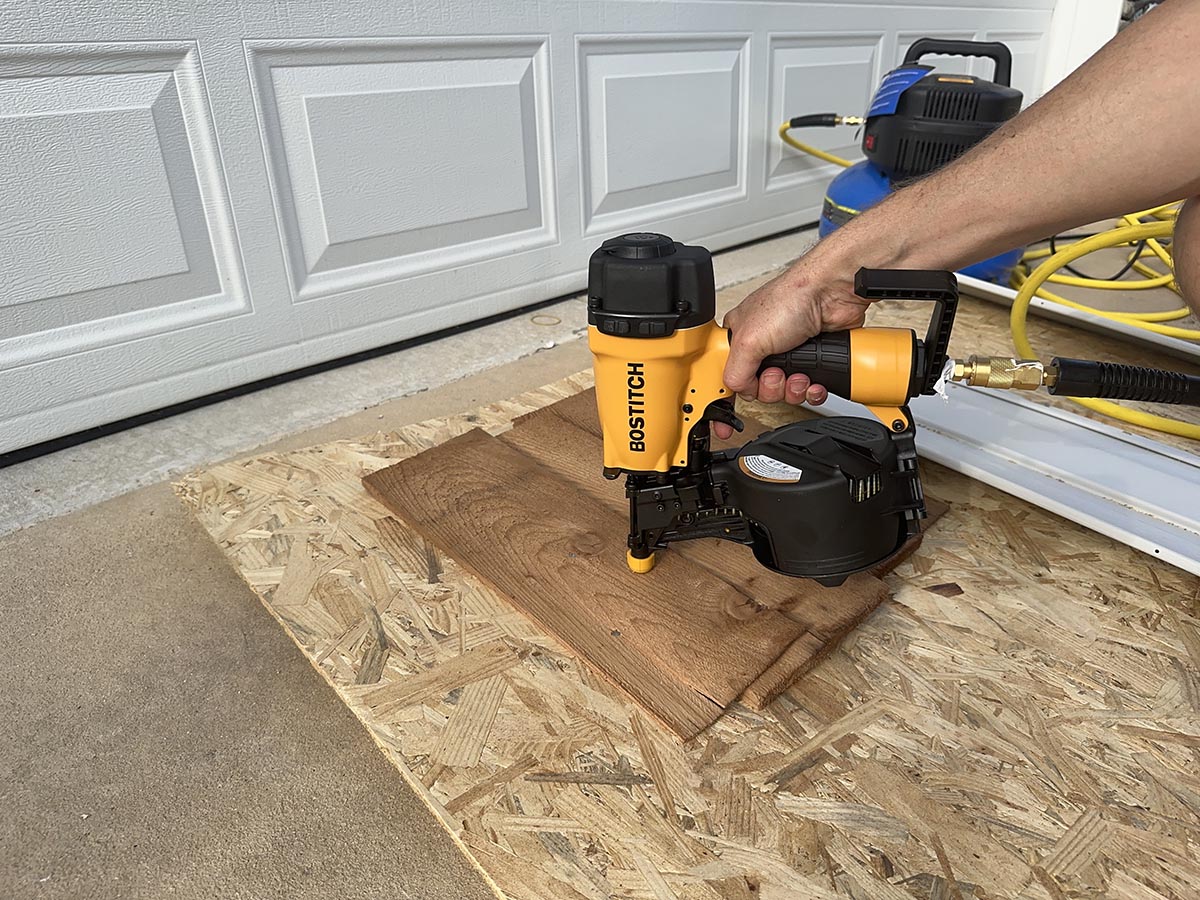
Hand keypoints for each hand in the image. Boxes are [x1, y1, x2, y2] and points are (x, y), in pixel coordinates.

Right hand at [713, 260, 871, 438]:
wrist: (833, 294)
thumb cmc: (791, 299)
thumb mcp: (748, 341)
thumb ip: (735, 373)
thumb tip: (737, 390)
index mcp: (738, 338)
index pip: (725, 374)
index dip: (723, 399)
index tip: (723, 423)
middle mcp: (761, 346)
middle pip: (756, 389)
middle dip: (769, 388)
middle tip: (775, 374)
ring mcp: (787, 354)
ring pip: (783, 392)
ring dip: (792, 389)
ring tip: (798, 374)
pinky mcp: (811, 359)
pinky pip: (806, 390)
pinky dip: (811, 390)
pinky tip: (813, 380)